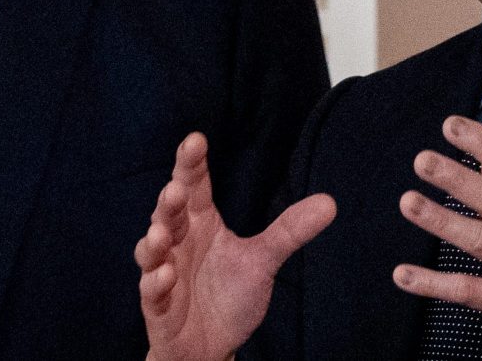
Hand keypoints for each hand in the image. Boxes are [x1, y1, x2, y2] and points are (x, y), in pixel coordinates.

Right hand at [134, 132, 336, 360]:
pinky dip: (156, 284)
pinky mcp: (157, 307)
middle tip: (176, 188)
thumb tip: (330, 202)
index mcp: (200, 224)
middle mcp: (178, 243)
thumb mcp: (262, 261)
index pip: (194, 187)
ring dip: (154, 240)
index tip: (195, 140)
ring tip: (162, 233)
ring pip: (152, 251)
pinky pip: (151, 293)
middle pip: (169, 214)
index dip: (191, 164)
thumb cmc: (228, 296)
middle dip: (170, 200)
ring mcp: (164, 273)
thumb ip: (289, 231)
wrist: (210, 347)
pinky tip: (166, 276)